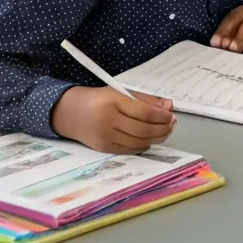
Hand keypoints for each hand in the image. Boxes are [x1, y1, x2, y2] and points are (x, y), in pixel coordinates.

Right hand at [51, 86, 175, 153]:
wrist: (70, 113)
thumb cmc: (99, 99)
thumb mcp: (120, 92)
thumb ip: (146, 100)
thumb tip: (169, 107)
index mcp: (113, 101)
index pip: (144, 112)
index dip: (161, 116)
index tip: (171, 115)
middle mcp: (108, 120)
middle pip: (142, 129)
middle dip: (162, 129)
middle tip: (172, 125)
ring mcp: (105, 137)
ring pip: (137, 142)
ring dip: (155, 138)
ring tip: (165, 132)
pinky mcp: (103, 148)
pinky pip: (128, 150)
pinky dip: (142, 146)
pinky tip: (149, 140)